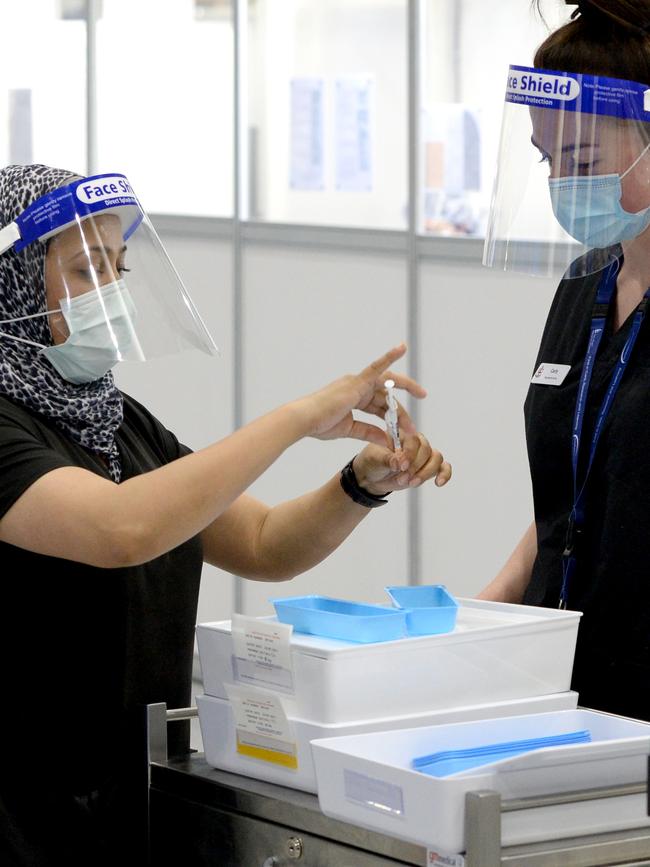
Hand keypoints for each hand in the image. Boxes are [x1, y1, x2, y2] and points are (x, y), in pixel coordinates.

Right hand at [291, 344, 423, 444]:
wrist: (305, 420)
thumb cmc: (320, 424)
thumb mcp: (349, 429)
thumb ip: (368, 432)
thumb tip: (386, 440)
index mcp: (354, 397)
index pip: (378, 407)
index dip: (391, 419)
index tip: (403, 432)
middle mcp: (357, 387)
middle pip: (385, 399)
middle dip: (400, 413)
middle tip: (413, 428)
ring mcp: (357, 382)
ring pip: (388, 387)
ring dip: (404, 394)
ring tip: (421, 397)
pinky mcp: (357, 381)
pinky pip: (376, 367)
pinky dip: (389, 356)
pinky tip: (402, 347)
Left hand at [352, 433, 451, 494]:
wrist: (371, 477)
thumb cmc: (372, 462)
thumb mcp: (374, 459)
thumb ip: (388, 459)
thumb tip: (400, 462)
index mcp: (401, 433)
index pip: (414, 439)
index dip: (411, 453)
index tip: (402, 466)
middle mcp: (415, 442)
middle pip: (427, 450)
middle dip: (415, 467)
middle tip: (402, 478)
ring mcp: (422, 455)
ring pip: (436, 458)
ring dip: (425, 473)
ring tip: (411, 483)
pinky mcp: (427, 467)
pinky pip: (443, 467)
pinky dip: (444, 474)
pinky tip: (438, 483)